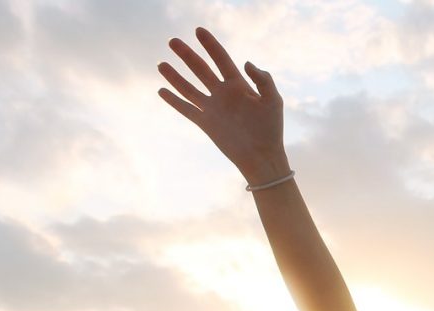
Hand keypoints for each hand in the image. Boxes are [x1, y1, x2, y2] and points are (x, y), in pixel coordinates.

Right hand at [158, 28, 288, 183]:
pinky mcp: (206, 123)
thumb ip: (263, 79)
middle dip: (187, 55)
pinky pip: (187, 109)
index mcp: (239, 85)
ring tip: (161, 64)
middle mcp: (223, 93)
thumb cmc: (271, 129)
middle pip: (201, 69)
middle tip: (172, 41)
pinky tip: (162, 91)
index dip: (210, 45)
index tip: (198, 31)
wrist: (262, 157)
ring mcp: (213, 108)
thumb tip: (245, 63)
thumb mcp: (273, 100)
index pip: (221, 59)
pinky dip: (174, 101)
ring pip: (189, 88)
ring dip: (175, 77)